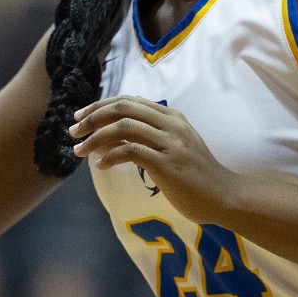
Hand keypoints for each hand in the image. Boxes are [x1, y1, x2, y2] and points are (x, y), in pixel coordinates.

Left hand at [70, 97, 244, 224]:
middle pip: (122, 108)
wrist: (224, 196)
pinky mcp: (167, 163)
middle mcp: (170, 124)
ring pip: (123, 127)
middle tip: (73, 131)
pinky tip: (100, 166)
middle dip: (92, 118)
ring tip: (80, 151)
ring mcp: (170, 142)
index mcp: (171, 117)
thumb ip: (148, 137)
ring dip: (95, 138)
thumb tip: (110, 137)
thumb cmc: (197, 175)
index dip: (100, 105)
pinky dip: (110, 157)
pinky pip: (130, 151)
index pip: (129, 100)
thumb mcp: (174, 147)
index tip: (80, 117)